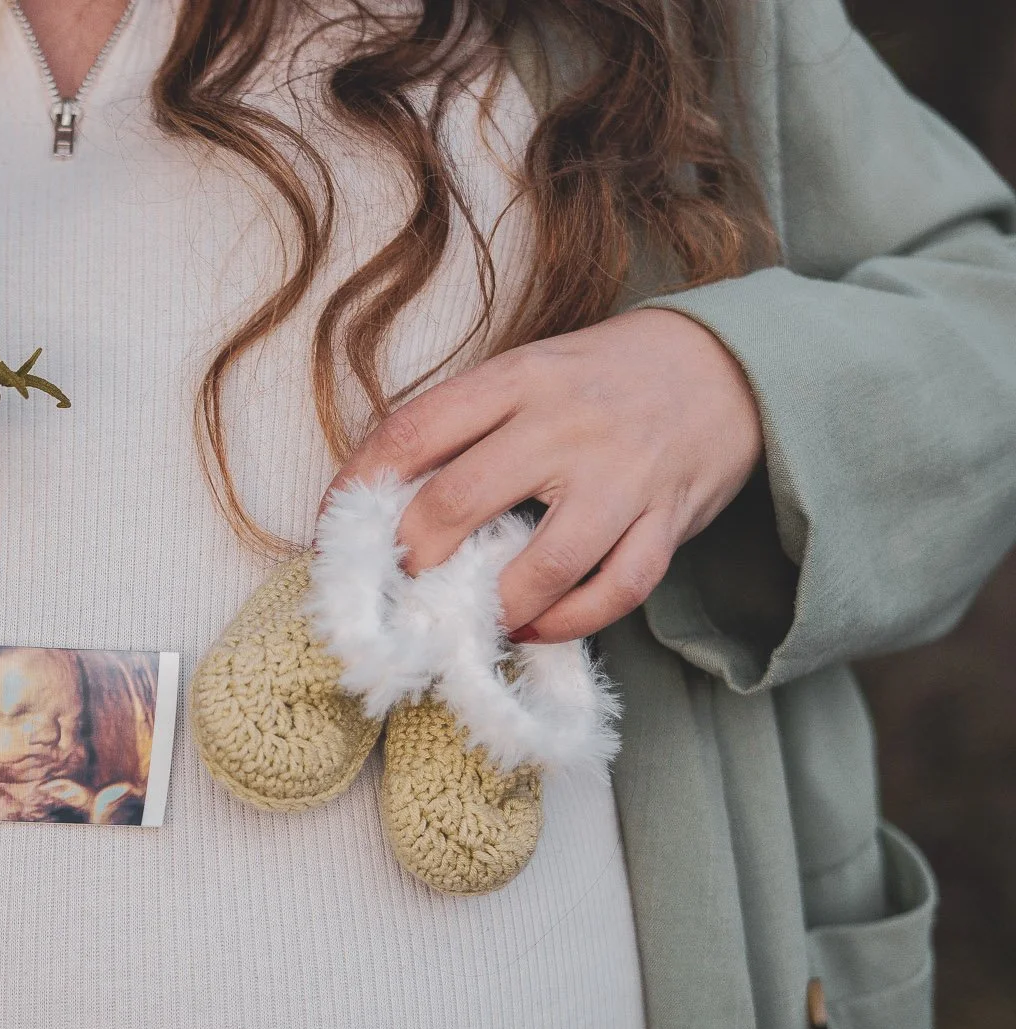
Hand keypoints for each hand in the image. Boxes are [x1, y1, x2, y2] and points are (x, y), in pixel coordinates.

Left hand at [337, 309, 763, 642]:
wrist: (730, 363)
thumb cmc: (603, 378)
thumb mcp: (529, 372)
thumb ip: (468, 425)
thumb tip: (382, 496)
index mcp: (517, 379)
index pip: (413, 432)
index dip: (358, 486)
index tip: (332, 527)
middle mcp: (565, 425)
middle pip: (459, 501)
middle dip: (412, 557)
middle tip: (398, 584)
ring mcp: (622, 476)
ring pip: (544, 562)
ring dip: (492, 605)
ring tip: (464, 620)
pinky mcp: (668, 519)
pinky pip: (618, 587)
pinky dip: (569, 622)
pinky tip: (532, 631)